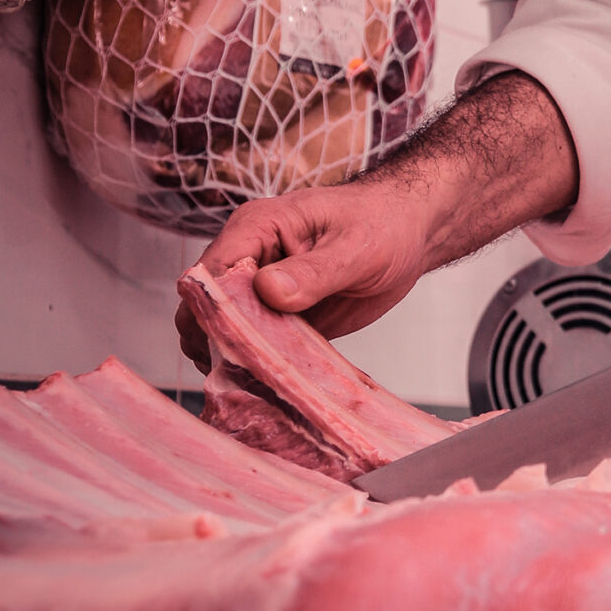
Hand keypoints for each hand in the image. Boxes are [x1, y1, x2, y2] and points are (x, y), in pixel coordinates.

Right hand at [172, 71, 581, 366]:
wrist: (407, 232)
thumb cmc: (383, 224)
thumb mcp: (356, 247)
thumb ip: (313, 271)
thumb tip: (267, 290)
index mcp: (257, 229)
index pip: (210, 272)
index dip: (214, 310)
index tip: (235, 343)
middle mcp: (247, 259)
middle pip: (203, 307)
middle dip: (216, 341)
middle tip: (247, 373)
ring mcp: (256, 291)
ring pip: (220, 331)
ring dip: (232, 359)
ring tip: (256, 386)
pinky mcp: (273, 317)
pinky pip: (251, 346)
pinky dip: (254, 366)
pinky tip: (268, 386)